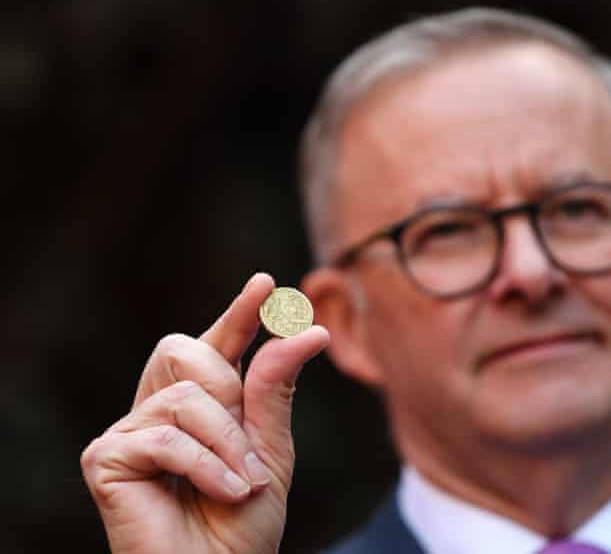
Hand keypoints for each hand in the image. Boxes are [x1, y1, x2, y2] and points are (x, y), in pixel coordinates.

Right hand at [81, 273, 329, 553]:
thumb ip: (276, 389)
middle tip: (244, 447)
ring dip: (227, 443)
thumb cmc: (242, 523)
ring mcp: (129, 431)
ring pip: (185, 395)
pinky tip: (220, 492)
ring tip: (238, 484)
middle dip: (229, 393)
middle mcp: (159, 409)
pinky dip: (204, 466)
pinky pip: (165, 436)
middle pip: (186, 350)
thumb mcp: (271, 450)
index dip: (238, 315)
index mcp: (201, 404)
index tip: (266, 283)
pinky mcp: (105, 458)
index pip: (216, 347)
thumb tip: (308, 330)